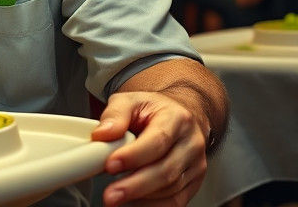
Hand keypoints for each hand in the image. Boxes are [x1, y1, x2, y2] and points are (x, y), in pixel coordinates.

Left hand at [91, 91, 208, 206]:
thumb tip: (102, 134)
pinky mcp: (193, 183)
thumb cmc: (153, 111)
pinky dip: (152, 205)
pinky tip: (132, 204)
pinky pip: (175, 201)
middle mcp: (191, 143)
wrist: (178, 116)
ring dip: (141, 198)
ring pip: (171, 189)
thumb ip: (114, 115)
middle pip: (166, 171)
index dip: (134, 156)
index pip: (157, 141)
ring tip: (116, 198)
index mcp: (177, 119)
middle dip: (135, 186)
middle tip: (111, 194)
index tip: (111, 165)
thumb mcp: (130, 101)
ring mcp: (195, 165)